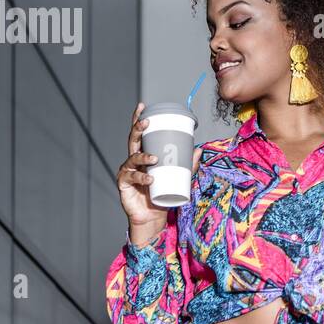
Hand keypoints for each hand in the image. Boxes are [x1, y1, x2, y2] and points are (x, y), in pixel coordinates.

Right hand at [117, 101, 201, 231]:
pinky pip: (131, 177)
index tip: (142, 106)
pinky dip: (141, 177)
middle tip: (146, 123)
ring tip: (154, 159)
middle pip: (132, 140)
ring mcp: (127, 171)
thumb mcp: (178, 178)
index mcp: (143, 154)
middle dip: (138, 129)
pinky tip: (149, 179)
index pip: (140, 134)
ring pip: (132, 158)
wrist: (152, 217)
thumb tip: (199, 150)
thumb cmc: (162, 194)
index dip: (139, 119)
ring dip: (143, 156)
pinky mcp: (124, 184)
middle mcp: (133, 160)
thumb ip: (188, 165)